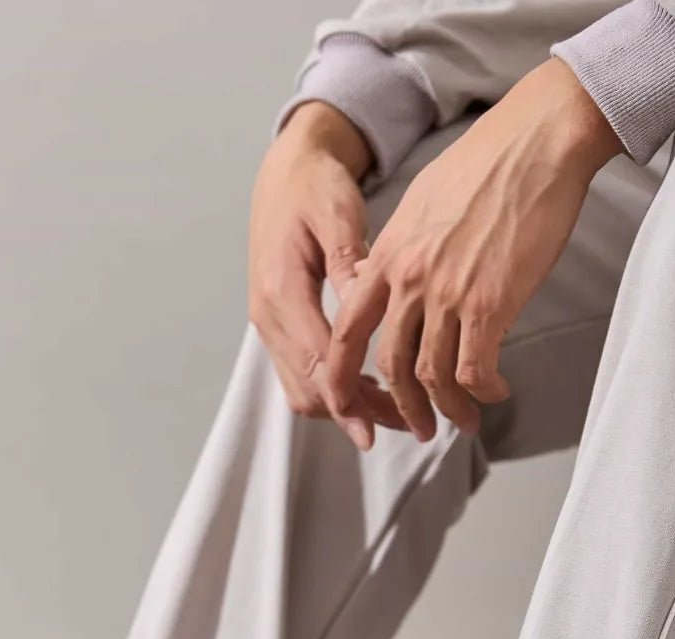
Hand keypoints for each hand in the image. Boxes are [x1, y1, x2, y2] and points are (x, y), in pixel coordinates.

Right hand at [249, 102, 406, 449]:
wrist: (284, 172)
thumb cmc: (314, 186)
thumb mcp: (335, 211)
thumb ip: (347, 262)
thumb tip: (362, 304)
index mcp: (281, 290)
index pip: (315, 362)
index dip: (345, 401)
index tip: (374, 430)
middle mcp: (268, 316)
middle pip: (307, 388)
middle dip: (354, 413)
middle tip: (406, 423)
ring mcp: (269, 325)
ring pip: (300, 389)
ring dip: (344, 408)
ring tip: (395, 413)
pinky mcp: (277, 326)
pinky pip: (299, 375)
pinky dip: (332, 391)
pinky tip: (370, 391)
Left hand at [329, 59, 620, 440]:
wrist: (536, 141)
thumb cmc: (488, 165)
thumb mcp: (421, 202)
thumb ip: (400, 248)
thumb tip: (388, 274)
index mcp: (387, 256)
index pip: (348, 330)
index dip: (340, 376)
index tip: (344, 405)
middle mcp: (409, 280)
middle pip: (390, 364)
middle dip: (402, 407)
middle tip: (419, 428)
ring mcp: (447, 293)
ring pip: (432, 375)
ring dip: (448, 408)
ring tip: (466, 421)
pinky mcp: (489, 303)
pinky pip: (474, 369)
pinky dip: (483, 390)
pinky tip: (496, 392)